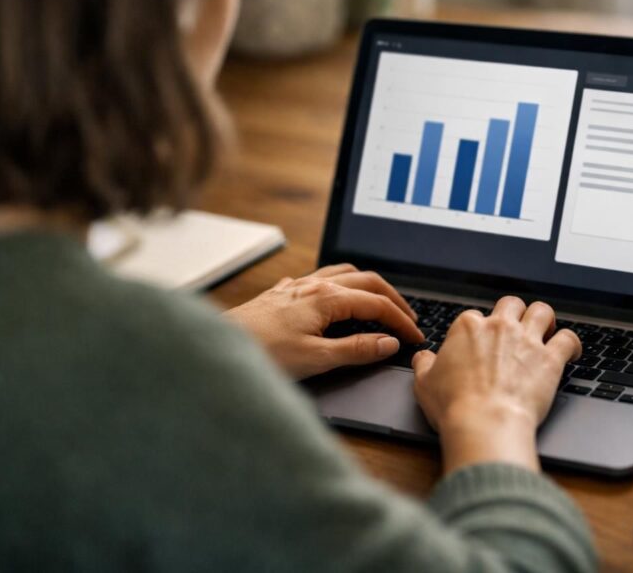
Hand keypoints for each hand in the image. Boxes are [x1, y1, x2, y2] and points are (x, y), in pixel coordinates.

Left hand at [225, 264, 424, 379]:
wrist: (218, 348)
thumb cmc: (261, 354)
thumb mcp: (316, 359)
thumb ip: (356, 349)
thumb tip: (388, 343)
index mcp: (326, 298)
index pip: (377, 304)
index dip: (401, 321)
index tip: (415, 337)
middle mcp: (314, 285)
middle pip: (367, 281)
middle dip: (393, 299)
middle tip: (408, 319)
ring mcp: (297, 286)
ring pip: (345, 273)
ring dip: (369, 286)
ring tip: (382, 303)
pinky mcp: (282, 293)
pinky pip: (322, 277)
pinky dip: (342, 284)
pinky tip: (337, 298)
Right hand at [412, 296, 580, 472]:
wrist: (485, 423)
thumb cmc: (454, 406)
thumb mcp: (424, 384)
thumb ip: (424, 364)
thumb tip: (423, 358)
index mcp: (468, 327)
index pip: (476, 317)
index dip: (479, 332)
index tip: (482, 346)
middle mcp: (499, 327)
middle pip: (512, 304)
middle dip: (515, 313)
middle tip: (517, 329)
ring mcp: (527, 341)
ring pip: (543, 311)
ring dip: (545, 319)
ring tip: (545, 331)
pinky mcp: (550, 359)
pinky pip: (569, 339)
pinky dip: (572, 343)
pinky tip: (571, 352)